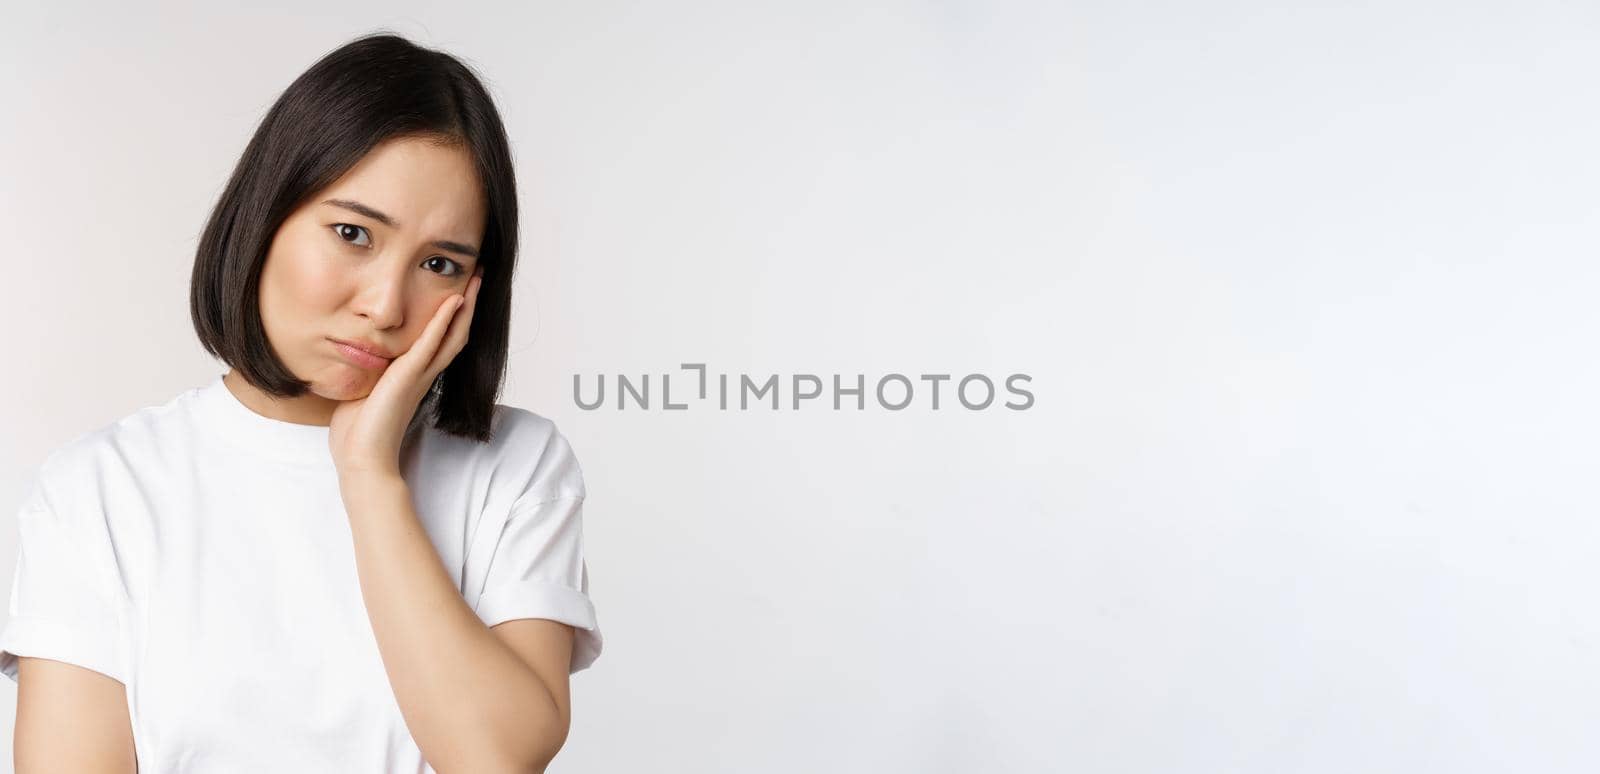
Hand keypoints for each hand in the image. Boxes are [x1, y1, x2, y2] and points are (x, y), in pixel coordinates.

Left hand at [329, 267, 482, 480]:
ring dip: (465, 306)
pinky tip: (454, 300)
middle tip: (478, 278)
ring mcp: (420, 375)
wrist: (362, 459)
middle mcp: (424, 375)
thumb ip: (367, 373)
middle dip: (469, 305)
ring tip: (475, 281)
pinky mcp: (410, 376)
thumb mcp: (363, 392)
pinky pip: (431, 343)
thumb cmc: (358, 433)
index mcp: (415, 378)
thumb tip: (352, 357)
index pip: (441, 342)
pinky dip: (444, 321)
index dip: (453, 317)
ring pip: (453, 335)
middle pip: (457, 334)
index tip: (459, 292)